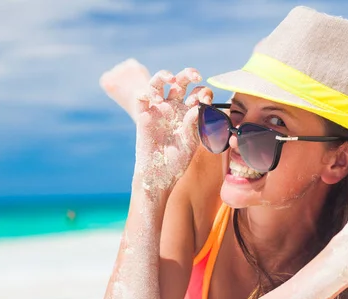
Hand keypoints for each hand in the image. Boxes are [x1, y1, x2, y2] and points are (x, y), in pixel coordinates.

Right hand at [101, 63, 212, 192]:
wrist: (160, 174)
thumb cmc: (178, 160)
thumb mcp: (191, 142)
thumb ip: (194, 125)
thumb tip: (196, 108)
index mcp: (189, 112)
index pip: (198, 93)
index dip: (204, 92)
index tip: (206, 100)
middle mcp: (174, 107)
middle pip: (180, 82)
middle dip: (188, 74)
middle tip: (196, 76)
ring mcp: (158, 109)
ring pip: (159, 83)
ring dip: (165, 75)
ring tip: (171, 79)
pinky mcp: (143, 114)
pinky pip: (142, 96)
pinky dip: (148, 91)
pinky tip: (157, 100)